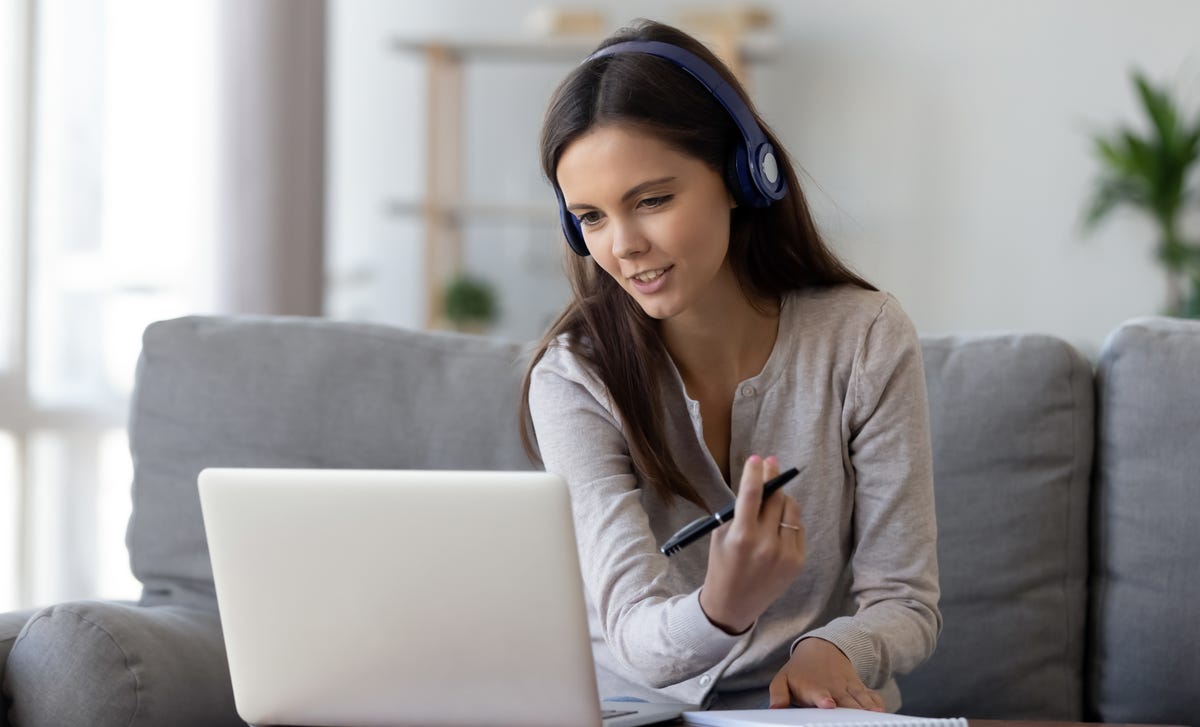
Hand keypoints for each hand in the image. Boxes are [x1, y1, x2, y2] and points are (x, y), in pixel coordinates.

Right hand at [699, 455, 805, 633]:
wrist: (734, 604)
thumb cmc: (722, 565)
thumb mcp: (721, 536)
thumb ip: (738, 511)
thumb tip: (758, 483)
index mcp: (741, 536)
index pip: (752, 494)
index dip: (755, 472)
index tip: (757, 458)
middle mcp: (766, 544)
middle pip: (775, 497)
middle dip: (772, 477)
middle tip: (770, 463)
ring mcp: (785, 553)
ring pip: (791, 509)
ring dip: (782, 497)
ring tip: (773, 495)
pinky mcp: (798, 560)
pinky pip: (798, 526)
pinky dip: (789, 519)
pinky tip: (778, 521)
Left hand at [768, 637, 883, 710]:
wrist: (822, 648)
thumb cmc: (800, 671)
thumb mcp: (783, 679)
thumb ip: (778, 694)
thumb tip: (774, 709)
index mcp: (814, 688)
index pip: (819, 694)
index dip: (824, 699)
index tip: (829, 704)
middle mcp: (833, 689)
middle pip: (844, 702)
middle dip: (850, 712)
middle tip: (854, 721)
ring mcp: (848, 688)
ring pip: (860, 700)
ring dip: (867, 708)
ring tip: (875, 716)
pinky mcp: (859, 688)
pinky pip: (871, 696)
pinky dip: (876, 703)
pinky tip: (882, 711)